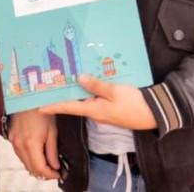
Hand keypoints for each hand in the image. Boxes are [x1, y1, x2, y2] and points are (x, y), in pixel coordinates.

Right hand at [9, 109, 58, 179]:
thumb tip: (55, 166)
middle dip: (43, 173)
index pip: (39, 168)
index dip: (50, 174)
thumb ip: (52, 151)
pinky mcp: (11, 138)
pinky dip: (28, 158)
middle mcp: (20, 145)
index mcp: (31, 144)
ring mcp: (14, 142)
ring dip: (35, 166)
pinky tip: (36, 155)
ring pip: (24, 163)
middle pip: (31, 168)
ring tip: (47, 164)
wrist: (27, 97)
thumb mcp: (52, 131)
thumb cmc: (42, 110)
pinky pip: (20, 154)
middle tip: (54, 171)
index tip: (58, 174)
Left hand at [40, 74, 156, 130]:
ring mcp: (103, 112)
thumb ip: (96, 85)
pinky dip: (89, 93)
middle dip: (64, 96)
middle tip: (51, 86)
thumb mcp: (115, 91)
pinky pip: (96, 101)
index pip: (69, 108)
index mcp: (94, 110)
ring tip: (66, 82)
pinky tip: (88, 83)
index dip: (54, 106)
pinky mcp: (111, 110)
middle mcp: (96, 113)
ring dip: (77, 93)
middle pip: (76, 104)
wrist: (154, 114)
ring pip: (86, 101)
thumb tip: (79, 78)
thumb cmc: (134, 103)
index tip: (39, 106)